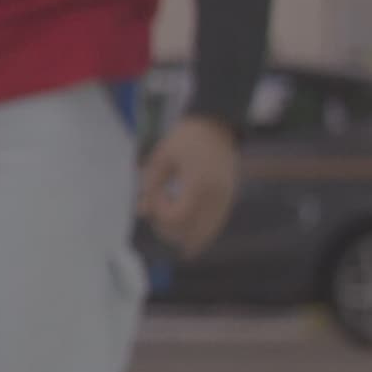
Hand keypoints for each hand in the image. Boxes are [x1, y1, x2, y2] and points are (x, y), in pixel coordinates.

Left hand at [138, 115, 242, 255]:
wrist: (217, 126)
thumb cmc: (185, 138)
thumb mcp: (161, 156)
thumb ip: (151, 185)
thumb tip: (142, 212)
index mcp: (199, 183)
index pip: (177, 216)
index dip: (160, 211)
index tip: (154, 194)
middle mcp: (216, 196)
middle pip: (191, 231)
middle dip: (168, 227)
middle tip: (155, 210)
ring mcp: (226, 199)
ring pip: (206, 233)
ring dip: (184, 236)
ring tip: (166, 229)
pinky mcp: (229, 199)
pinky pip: (215, 226)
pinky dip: (201, 235)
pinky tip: (189, 245)